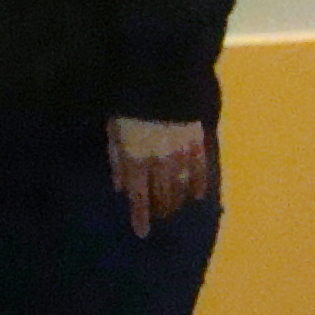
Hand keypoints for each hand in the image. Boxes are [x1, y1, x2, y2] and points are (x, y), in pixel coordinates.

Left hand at [106, 116, 212, 237]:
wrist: (161, 82)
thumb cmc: (129, 106)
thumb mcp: (114, 131)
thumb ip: (117, 160)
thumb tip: (120, 187)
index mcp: (136, 159)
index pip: (139, 196)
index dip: (140, 215)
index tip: (142, 233)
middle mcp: (160, 162)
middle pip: (162, 193)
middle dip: (160, 208)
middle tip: (160, 217)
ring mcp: (182, 154)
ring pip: (181, 186)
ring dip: (178, 200)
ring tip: (175, 210)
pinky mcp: (198, 143)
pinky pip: (201, 170)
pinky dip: (199, 184)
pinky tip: (199, 195)